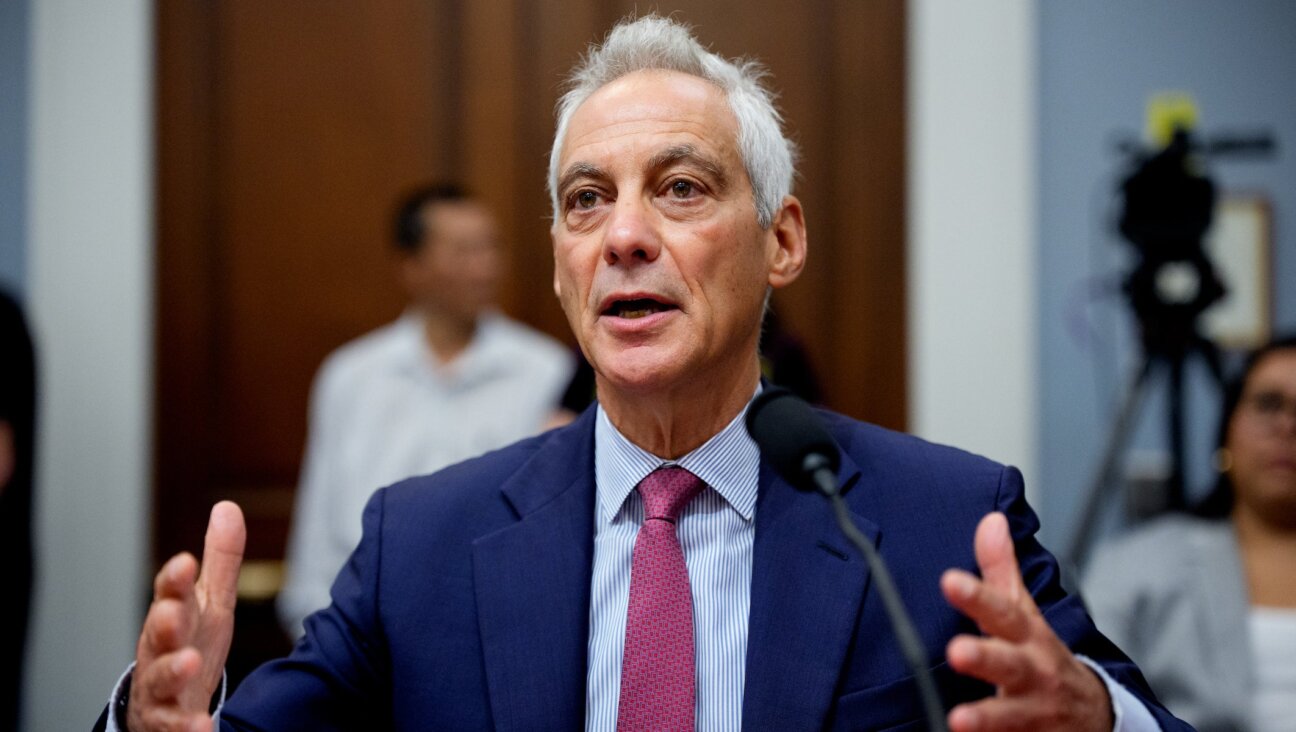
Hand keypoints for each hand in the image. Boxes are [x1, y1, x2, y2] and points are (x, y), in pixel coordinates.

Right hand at [127, 502, 244, 731]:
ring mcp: (161, 689)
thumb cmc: (188, 645)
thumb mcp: (209, 603)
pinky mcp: (168, 723)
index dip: (175, 580)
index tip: (186, 562)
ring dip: (173, 670)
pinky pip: (174, 726)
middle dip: (164, 621)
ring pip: (159, 679)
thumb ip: (220, 560)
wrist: (164, 707)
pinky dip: (187, 727)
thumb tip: (227, 507)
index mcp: (172, 617)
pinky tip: (203, 726)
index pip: (169, 594)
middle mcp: (160, 651)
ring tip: (189, 663)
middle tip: (173, 613)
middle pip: (157, 634)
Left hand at [940, 512, 1111, 731]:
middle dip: (986, 658)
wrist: (1093, 715)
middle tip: (957, 650)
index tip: (950, 580)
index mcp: (1028, 637)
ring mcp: (1036, 712)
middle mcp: (1034, 673)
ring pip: (1012, 716)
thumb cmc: (1041, 656)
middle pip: (1010, 664)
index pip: (1002, 611)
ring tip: (958, 719)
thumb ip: (1001, 571)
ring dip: (987, 718)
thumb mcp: (1024, 613)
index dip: (977, 596)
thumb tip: (990, 520)